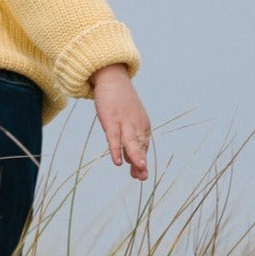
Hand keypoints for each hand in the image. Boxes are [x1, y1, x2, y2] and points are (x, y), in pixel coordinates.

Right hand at [89, 64, 150, 180]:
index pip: (143, 146)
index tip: (142, 175)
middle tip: (143, 177)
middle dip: (141, 162)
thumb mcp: (127, 119)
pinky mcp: (111, 118)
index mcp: (142, 125)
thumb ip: (128, 138)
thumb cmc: (119, 101)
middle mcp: (136, 124)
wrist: (112, 77)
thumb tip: (129, 160)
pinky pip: (114, 137)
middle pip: (140, 146)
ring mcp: (124, 121)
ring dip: (136, 157)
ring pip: (131, 142)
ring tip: (139, 171)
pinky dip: (116, 150)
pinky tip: (117, 161)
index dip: (142, 160)